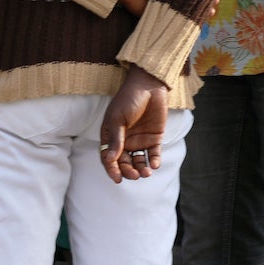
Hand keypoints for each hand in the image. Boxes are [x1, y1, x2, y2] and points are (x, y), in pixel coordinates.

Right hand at [98, 69, 169, 183]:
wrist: (149, 86)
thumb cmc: (128, 99)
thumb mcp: (118, 119)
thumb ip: (116, 139)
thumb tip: (110, 159)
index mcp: (111, 137)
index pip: (109, 158)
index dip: (112, 170)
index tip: (118, 179)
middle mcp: (124, 142)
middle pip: (124, 163)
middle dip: (128, 171)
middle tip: (134, 175)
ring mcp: (139, 141)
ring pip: (138, 161)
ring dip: (141, 169)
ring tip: (145, 173)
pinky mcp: (154, 138)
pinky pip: (153, 154)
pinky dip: (154, 161)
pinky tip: (154, 165)